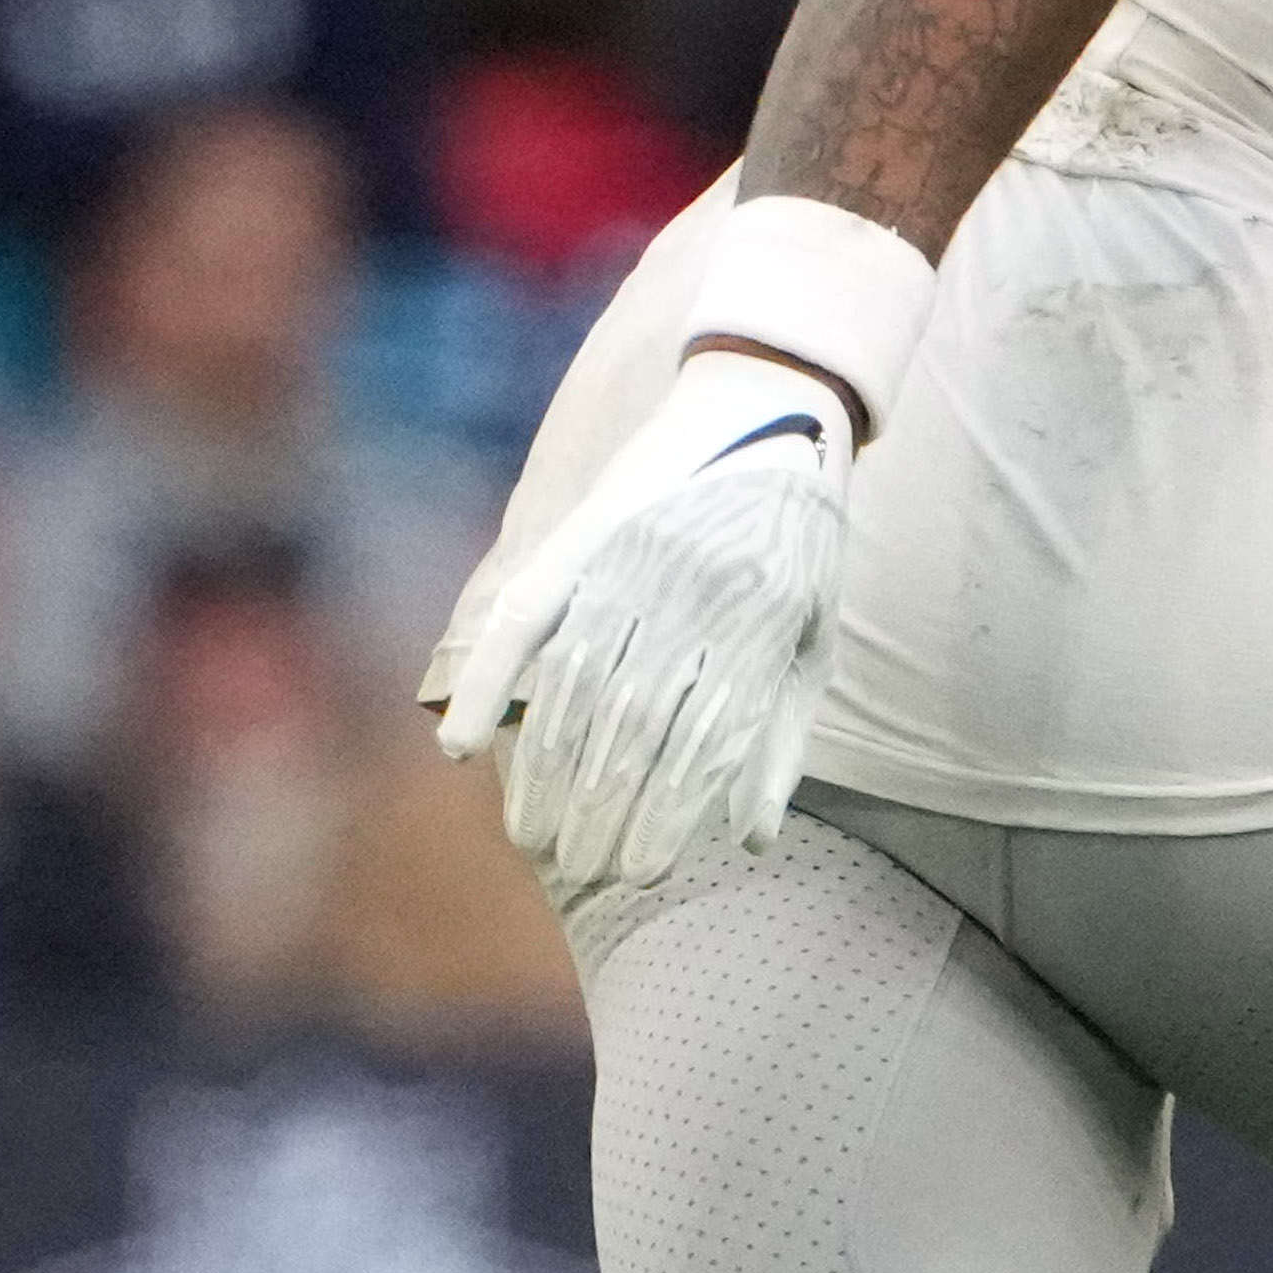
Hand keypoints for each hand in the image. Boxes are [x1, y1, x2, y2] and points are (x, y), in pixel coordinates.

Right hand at [435, 347, 861, 898]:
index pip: (700, 737)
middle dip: (602, 807)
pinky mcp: (581, 534)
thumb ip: (778, 735)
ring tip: (532, 834)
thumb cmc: (796, 542)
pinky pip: (521, 620)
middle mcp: (690, 588)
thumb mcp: (812, 634)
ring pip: (573, 683)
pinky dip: (485, 683)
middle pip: (632, 723)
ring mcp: (629, 557)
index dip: (665, 812)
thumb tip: (749, 840)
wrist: (770, 401)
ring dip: (546, 768)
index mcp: (757, 617)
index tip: (640, 871)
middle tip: (580, 870)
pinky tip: (461, 745)